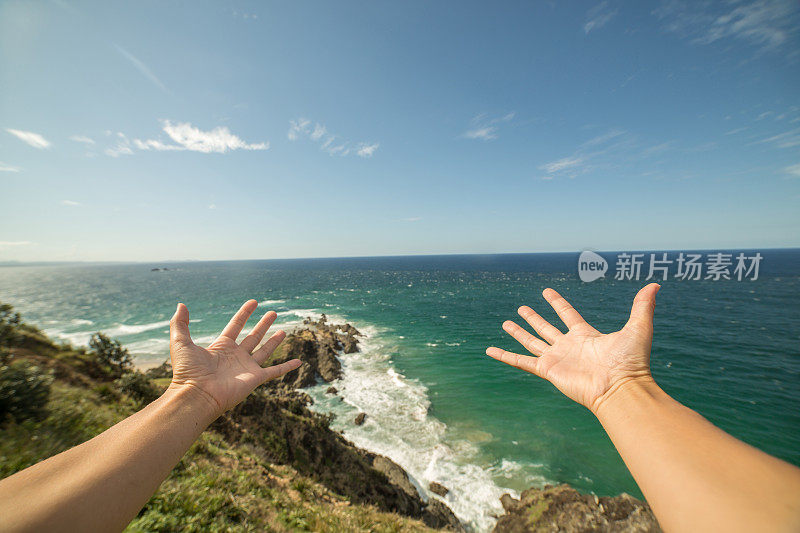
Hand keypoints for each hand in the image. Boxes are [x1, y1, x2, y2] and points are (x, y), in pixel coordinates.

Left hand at [167, 300, 300, 415]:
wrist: (196, 395)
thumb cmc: (187, 372)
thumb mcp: (180, 342)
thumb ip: (180, 323)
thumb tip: (181, 305)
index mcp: (221, 347)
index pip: (235, 326)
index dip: (244, 313)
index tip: (254, 302)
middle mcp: (235, 357)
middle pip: (253, 337)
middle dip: (263, 324)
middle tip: (273, 313)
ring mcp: (246, 368)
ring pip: (264, 351)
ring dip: (274, 341)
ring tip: (284, 330)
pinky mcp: (255, 379)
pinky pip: (274, 371)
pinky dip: (287, 367)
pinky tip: (298, 362)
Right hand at [486, 283, 659, 413]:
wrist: (620, 389)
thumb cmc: (630, 362)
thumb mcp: (638, 328)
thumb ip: (642, 306)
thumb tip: (655, 285)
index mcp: (585, 335)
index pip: (567, 314)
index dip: (557, 303)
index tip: (546, 292)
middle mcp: (568, 346)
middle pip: (546, 329)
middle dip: (534, 319)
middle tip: (521, 308)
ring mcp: (557, 359)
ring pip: (532, 342)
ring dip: (519, 333)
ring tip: (506, 323)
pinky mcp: (547, 370)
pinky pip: (521, 362)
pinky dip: (505, 356)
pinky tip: (491, 350)